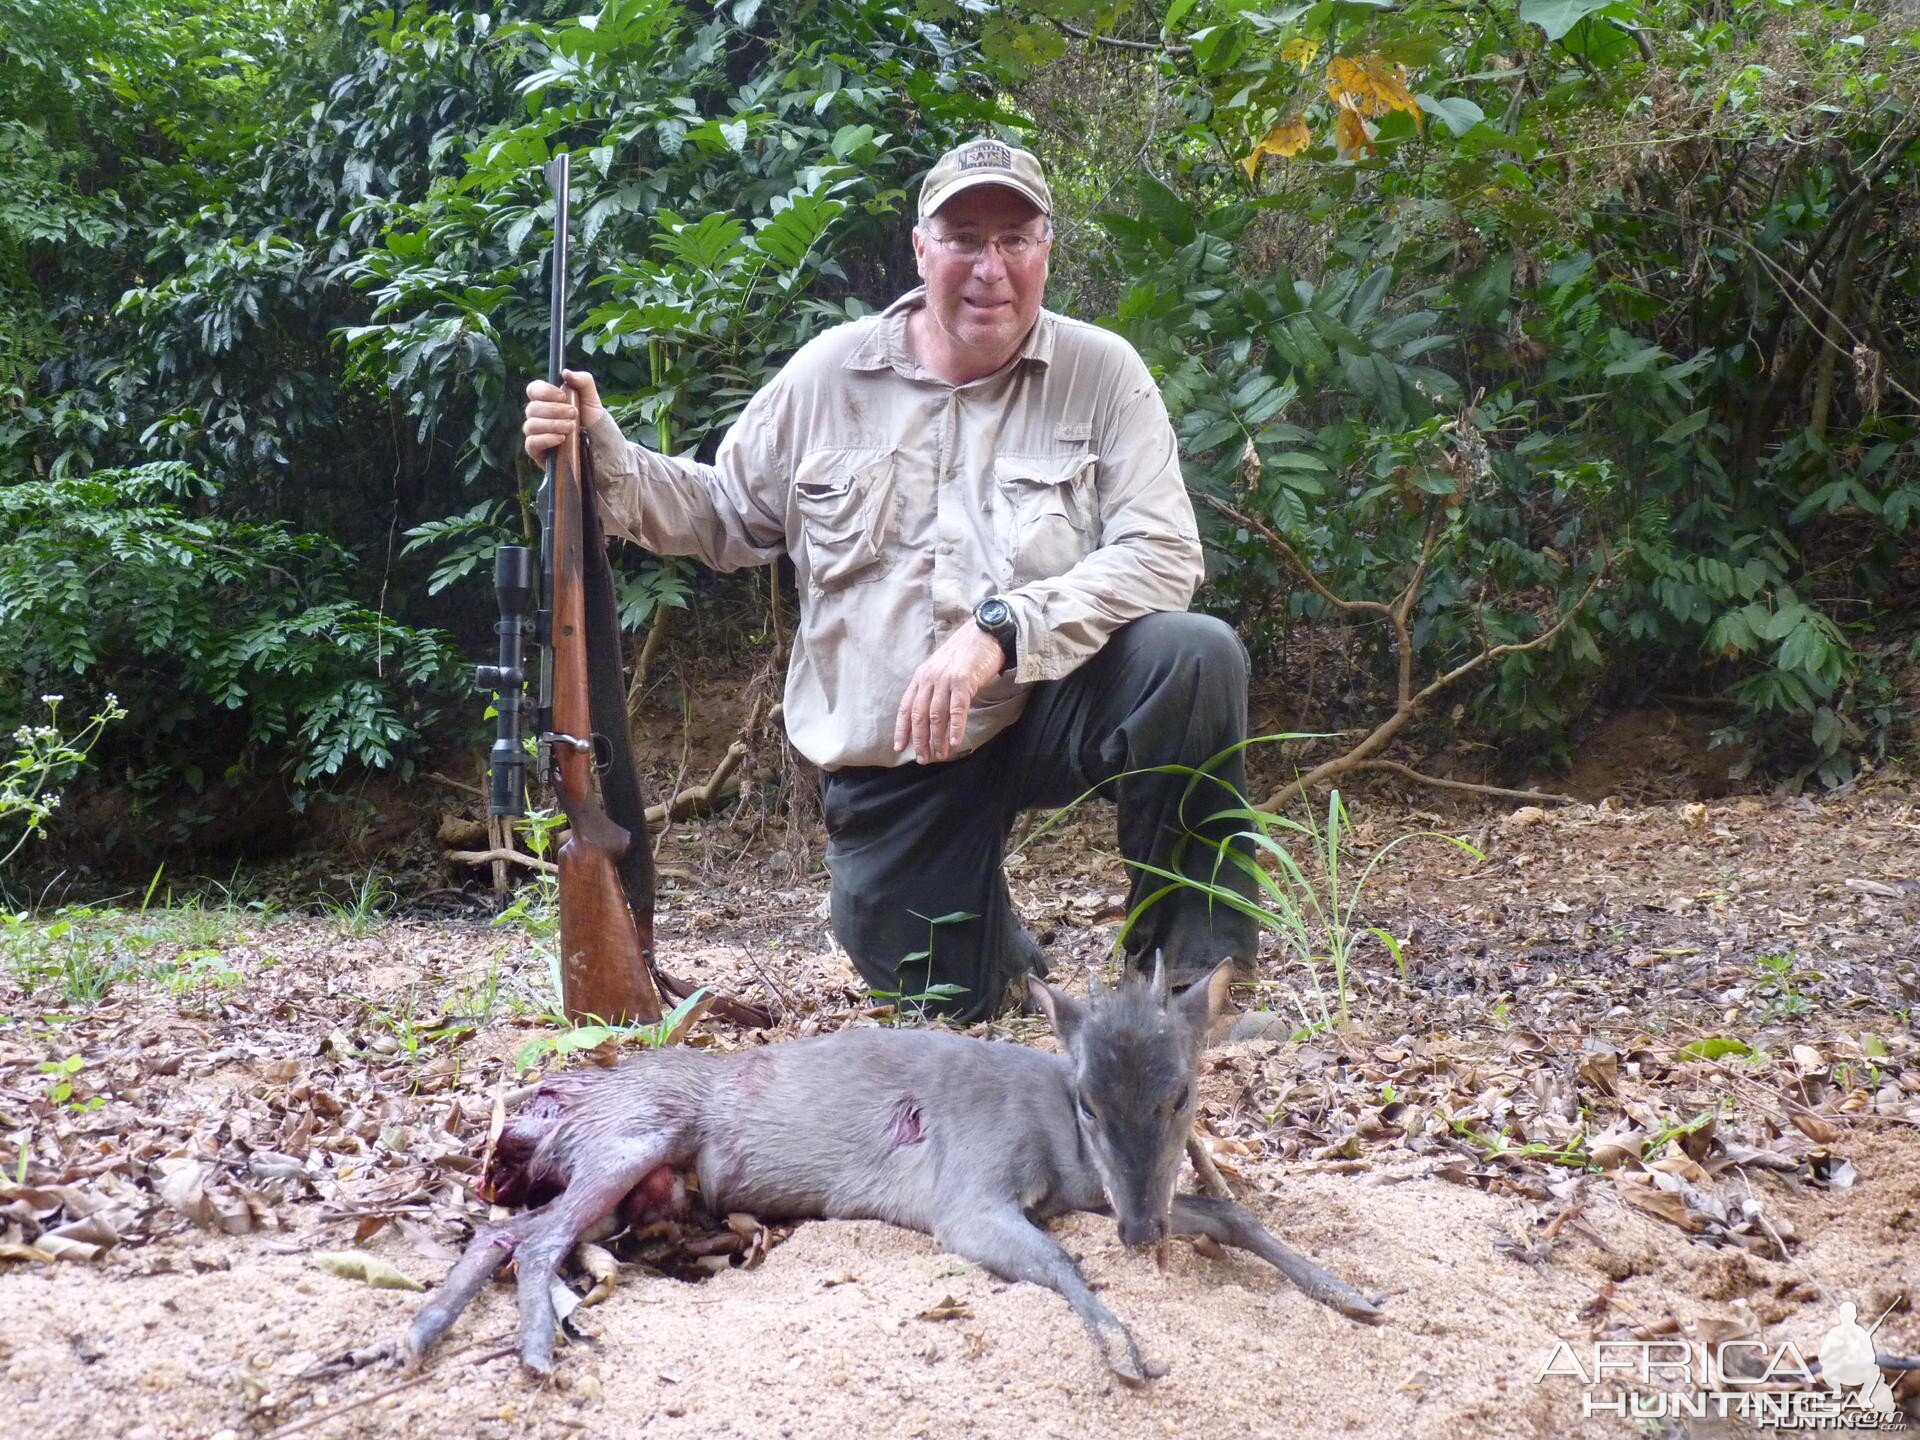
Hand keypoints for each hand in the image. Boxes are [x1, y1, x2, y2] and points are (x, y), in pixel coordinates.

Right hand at [522, 369, 605, 462]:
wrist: (600, 449)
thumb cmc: (592, 423)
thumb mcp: (592, 400)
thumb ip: (583, 381)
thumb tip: (565, 372)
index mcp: (547, 401)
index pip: (533, 390)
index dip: (544, 391)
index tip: (562, 396)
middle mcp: (538, 417)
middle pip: (532, 408)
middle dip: (555, 410)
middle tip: (574, 414)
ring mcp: (536, 435)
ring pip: (531, 425)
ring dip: (553, 424)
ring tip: (572, 427)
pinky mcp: (537, 452)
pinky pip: (531, 443)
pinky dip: (546, 439)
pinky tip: (562, 439)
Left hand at [893, 623, 1007, 763]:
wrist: (985, 634)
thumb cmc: (966, 653)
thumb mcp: (942, 669)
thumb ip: (934, 689)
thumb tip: (933, 716)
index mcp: (922, 676)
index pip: (906, 707)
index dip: (902, 729)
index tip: (900, 747)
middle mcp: (930, 678)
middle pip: (919, 715)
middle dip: (919, 739)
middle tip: (922, 758)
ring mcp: (946, 680)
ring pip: (936, 716)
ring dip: (937, 739)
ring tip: (940, 755)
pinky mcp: (963, 682)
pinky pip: (957, 710)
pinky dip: (955, 728)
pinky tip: (954, 742)